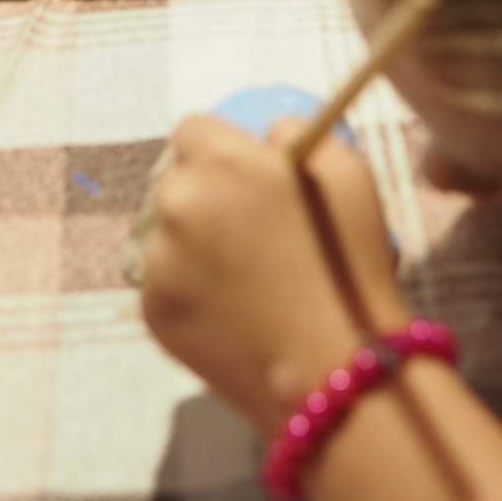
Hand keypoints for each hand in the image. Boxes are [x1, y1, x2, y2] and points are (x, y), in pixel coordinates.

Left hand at [139, 116, 409, 432]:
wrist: (332, 369)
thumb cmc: (349, 264)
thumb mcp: (348, 174)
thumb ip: (298, 134)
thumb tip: (268, 135)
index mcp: (221, 161)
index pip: (193, 130)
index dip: (220, 150)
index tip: (244, 177)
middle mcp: (178, 203)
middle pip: (176, 182)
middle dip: (205, 197)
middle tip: (248, 233)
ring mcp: (158, 261)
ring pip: (166, 236)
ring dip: (194, 246)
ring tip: (245, 281)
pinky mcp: (152, 311)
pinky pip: (165, 285)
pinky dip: (190, 292)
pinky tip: (234, 312)